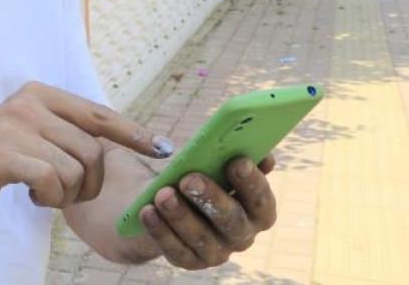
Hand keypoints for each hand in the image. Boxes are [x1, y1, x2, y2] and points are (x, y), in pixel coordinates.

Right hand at [0, 82, 174, 218]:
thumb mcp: (30, 134)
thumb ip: (63, 129)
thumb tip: (113, 139)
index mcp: (39, 94)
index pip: (99, 113)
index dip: (134, 132)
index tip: (162, 148)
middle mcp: (28, 103)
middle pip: (92, 150)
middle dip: (90, 184)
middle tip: (69, 195)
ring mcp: (13, 126)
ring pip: (75, 169)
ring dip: (66, 194)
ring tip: (45, 194)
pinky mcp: (0, 153)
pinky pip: (51, 181)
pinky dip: (49, 198)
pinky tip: (32, 197)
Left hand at [140, 154, 277, 268]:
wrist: (168, 201)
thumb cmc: (199, 175)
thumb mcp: (214, 162)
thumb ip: (233, 154)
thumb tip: (253, 149)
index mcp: (257, 210)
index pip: (261, 200)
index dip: (252, 182)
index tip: (236, 161)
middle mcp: (241, 235)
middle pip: (232, 221)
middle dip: (211, 199)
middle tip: (189, 179)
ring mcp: (216, 252)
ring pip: (201, 237)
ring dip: (180, 215)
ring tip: (162, 194)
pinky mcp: (189, 260)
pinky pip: (175, 248)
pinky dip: (160, 230)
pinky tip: (147, 211)